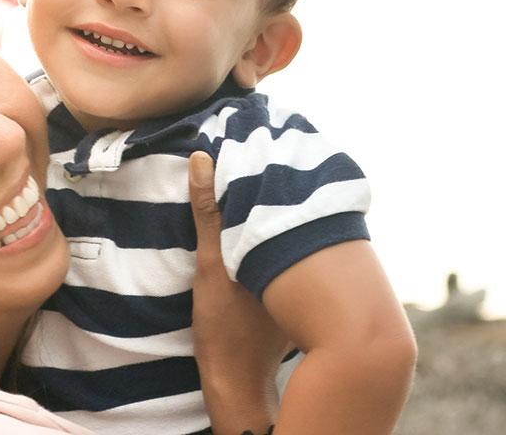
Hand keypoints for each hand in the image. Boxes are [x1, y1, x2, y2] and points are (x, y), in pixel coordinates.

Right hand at [188, 152, 287, 433]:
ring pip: (296, 226)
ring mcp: (306, 278)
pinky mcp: (296, 289)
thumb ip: (208, 216)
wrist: (238, 381)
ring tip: (264, 171)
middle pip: (301, 206)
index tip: (278, 130)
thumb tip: (202, 161)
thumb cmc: (227, 328)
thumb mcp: (211, 267)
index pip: (297, 192)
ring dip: (281, 202)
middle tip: (273, 142)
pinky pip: (291, 245)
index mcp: (295, 250)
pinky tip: (261, 216)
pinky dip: (278, 227)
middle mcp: (310, 261)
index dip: (288, 160)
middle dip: (286, 178)